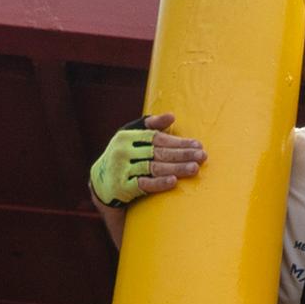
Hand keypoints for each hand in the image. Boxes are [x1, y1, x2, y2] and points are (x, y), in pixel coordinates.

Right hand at [88, 113, 206, 207]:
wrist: (101, 182)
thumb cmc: (124, 155)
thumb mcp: (132, 137)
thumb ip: (151, 126)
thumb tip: (172, 116)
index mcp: (127, 137)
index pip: (157, 138)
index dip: (178, 142)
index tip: (197, 144)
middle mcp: (123, 152)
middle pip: (158, 152)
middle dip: (182, 154)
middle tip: (202, 156)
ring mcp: (122, 170)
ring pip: (154, 168)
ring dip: (176, 168)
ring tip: (194, 168)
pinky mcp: (123, 187)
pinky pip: (144, 184)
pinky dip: (159, 183)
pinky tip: (173, 181)